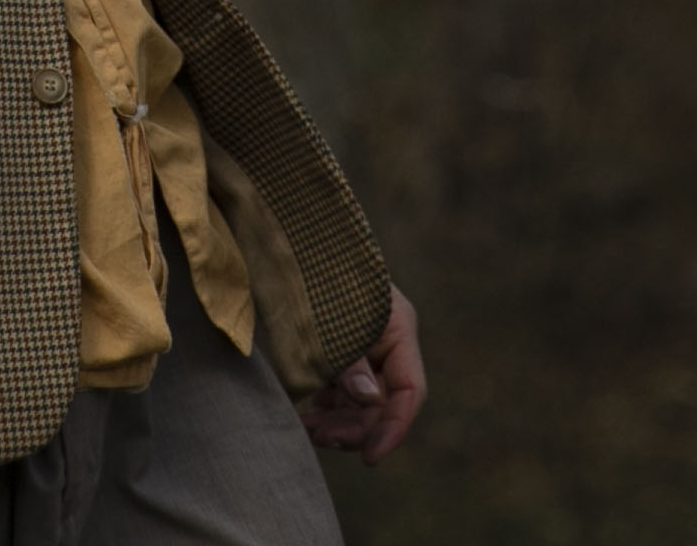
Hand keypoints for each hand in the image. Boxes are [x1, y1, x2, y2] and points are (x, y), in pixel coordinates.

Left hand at [301, 290, 424, 462]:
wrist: (287, 237)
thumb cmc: (311, 273)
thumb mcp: (332, 320)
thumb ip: (351, 362)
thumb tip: (371, 401)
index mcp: (398, 328)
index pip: (409, 391)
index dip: (393, 428)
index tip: (370, 459)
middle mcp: (386, 341)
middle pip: (383, 403)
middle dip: (355, 427)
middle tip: (319, 438)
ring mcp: (363, 346)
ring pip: (360, 402)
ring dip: (338, 422)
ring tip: (307, 429)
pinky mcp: (339, 349)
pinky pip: (340, 391)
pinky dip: (325, 408)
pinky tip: (304, 417)